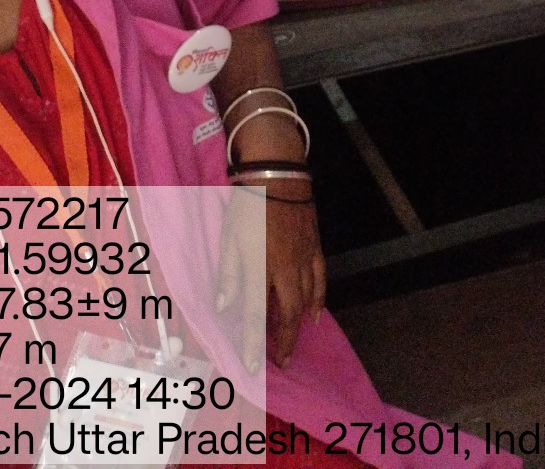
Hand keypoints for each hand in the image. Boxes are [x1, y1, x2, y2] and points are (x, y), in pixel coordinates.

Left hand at [215, 189, 323, 373]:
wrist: (279, 176)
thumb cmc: (248, 207)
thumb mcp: (229, 239)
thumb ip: (228, 275)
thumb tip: (224, 308)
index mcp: (260, 268)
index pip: (256, 315)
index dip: (254, 344)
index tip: (253, 368)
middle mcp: (285, 270)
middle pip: (287, 313)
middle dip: (283, 341)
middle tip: (280, 362)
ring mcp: (304, 259)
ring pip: (305, 301)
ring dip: (298, 326)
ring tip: (292, 344)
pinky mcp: (315, 248)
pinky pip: (320, 280)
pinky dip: (318, 300)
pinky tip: (315, 315)